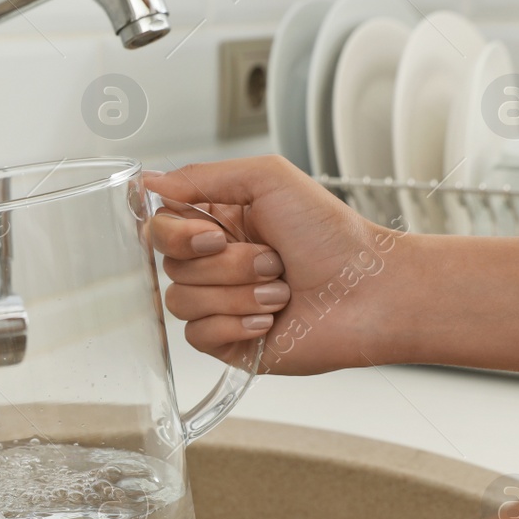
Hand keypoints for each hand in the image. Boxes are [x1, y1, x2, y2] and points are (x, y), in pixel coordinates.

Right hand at [144, 156, 404, 374]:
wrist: (369, 291)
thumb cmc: (332, 235)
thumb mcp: (268, 179)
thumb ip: (202, 176)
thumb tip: (149, 182)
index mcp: (218, 224)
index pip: (160, 229)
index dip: (178, 235)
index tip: (214, 235)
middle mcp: (215, 264)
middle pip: (171, 267)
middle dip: (227, 265)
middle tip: (273, 260)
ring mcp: (220, 305)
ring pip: (183, 302)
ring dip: (239, 295)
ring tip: (281, 290)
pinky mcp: (228, 343)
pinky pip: (198, 336)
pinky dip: (237, 325)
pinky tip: (272, 319)